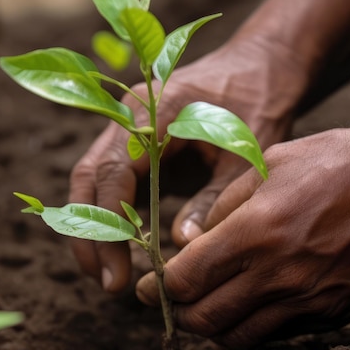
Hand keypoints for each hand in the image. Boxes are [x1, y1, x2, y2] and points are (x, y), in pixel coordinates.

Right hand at [69, 36, 305, 291]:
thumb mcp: (245, 155)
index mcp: (153, 112)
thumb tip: (181, 247)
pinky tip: (123, 252)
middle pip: (88, 180)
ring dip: (94, 229)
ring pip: (93, 183)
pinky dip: (111, 218)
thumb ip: (213, 199)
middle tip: (105, 282)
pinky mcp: (137, 148)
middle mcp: (129, 118)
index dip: (108, 228)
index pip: (112, 174)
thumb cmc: (259, 103)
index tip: (116, 274)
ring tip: (108, 275)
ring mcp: (128, 131)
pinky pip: (111, 184)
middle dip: (89, 235)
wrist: (261, 66)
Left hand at [136, 119, 349, 348]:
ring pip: (235, 339)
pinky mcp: (330, 316)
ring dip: (210, 328)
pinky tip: (247, 306)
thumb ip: (223, 208)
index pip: (185, 280)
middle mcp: (278, 275)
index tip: (151, 282)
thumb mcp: (271, 165)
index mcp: (257, 231)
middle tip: (172, 300)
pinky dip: (248, 328)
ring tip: (206, 306)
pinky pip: (273, 337)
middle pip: (203, 320)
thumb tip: (189, 243)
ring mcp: (307, 301)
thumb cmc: (339, 163)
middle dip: (178, 313)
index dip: (159, 286)